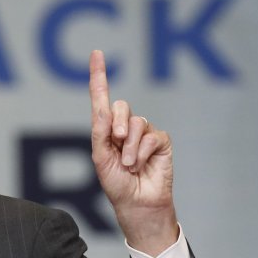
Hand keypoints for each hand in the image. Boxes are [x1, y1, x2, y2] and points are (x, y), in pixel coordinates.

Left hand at [89, 50, 178, 255]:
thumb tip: (104, 109)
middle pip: (121, 106)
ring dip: (129, 146)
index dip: (99, 76)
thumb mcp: (100, 158)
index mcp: (106, 130)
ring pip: (136, 122)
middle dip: (116, 124)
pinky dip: (143, 151)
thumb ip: (100, 133)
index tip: (96, 53)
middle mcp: (125, 128)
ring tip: (128, 164)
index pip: (102, 98)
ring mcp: (144, 134)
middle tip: (115, 143)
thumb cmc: (116, 184)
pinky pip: (152, 136)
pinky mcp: (161, 142)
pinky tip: (140, 164)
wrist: (137, 204)